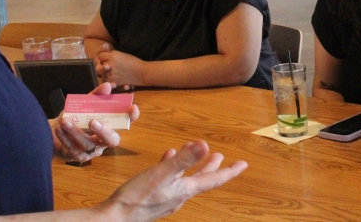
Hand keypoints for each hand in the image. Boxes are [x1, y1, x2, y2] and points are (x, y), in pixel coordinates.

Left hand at [52, 82, 139, 161]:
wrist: (53, 132)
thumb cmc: (74, 119)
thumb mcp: (83, 105)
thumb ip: (94, 97)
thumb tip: (107, 85)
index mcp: (109, 126)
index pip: (125, 123)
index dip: (131, 117)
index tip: (132, 107)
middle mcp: (103, 141)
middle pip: (111, 141)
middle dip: (103, 131)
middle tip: (93, 121)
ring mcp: (91, 151)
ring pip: (88, 145)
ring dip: (76, 132)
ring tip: (65, 121)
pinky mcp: (77, 157)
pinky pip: (73, 150)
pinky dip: (65, 138)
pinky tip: (59, 128)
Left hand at [96, 47, 142, 90]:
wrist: (142, 72)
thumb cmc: (134, 62)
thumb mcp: (122, 54)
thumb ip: (112, 53)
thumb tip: (104, 47)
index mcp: (113, 56)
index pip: (100, 56)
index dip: (103, 57)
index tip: (107, 58)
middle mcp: (110, 64)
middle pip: (99, 64)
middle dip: (103, 65)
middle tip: (109, 66)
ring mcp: (111, 74)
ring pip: (102, 73)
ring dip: (106, 73)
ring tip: (115, 72)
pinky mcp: (114, 82)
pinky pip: (106, 80)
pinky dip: (109, 79)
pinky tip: (115, 77)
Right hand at [96, 140, 246, 220]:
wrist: (117, 217)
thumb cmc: (138, 197)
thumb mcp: (162, 173)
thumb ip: (184, 160)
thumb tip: (205, 145)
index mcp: (185, 189)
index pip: (213, 179)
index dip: (229, 171)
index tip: (243, 165)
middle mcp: (179, 195)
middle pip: (201, 179)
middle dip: (212, 167)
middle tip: (222, 157)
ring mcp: (167, 197)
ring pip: (185, 178)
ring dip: (192, 165)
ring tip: (196, 153)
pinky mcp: (155, 197)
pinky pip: (169, 179)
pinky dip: (172, 167)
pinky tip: (168, 158)